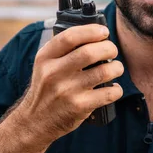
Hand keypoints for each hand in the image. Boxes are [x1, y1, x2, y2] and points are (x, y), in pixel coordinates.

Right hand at [17, 24, 123, 144]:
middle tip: (112, 50)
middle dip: (109, 48)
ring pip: (103, 72)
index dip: (91, 31)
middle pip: (90, 52)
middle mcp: (54, 73)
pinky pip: (108, 93)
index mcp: (45, 58)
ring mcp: (66, 91)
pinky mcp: (79, 107)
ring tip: (116, 68)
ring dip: (116, 67)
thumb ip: (62, 48)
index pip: (70, 37)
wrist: (35, 121)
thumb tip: (93, 32)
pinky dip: (116, 89)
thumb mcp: (44, 64)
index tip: (103, 32)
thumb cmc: (46, 88)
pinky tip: (113, 88)